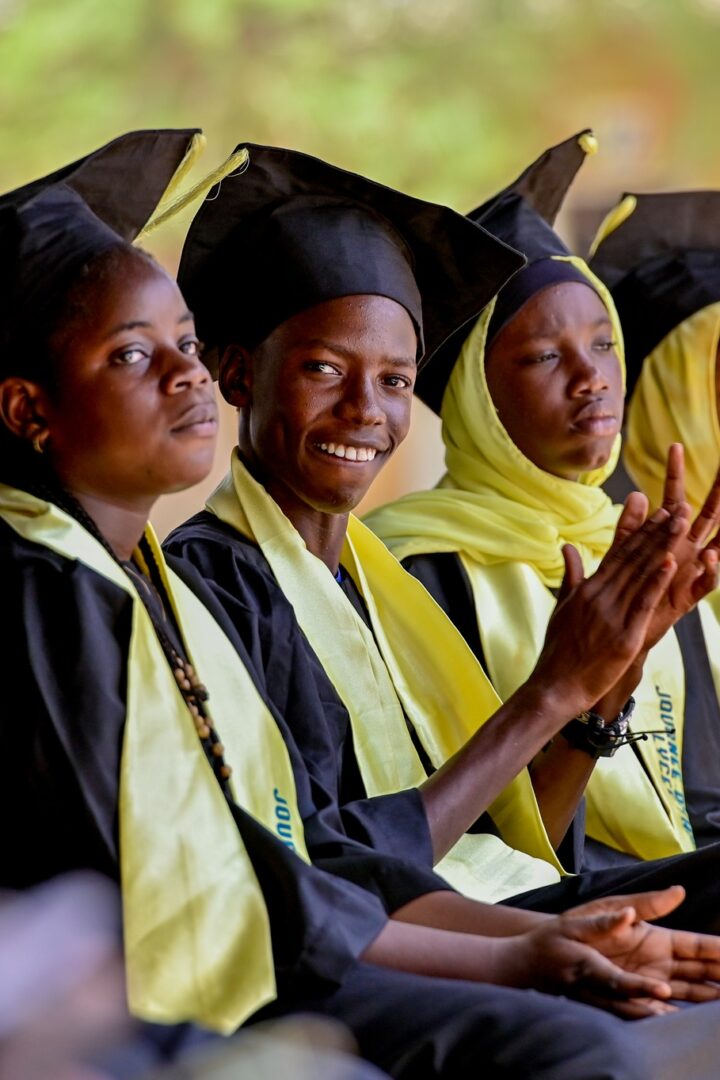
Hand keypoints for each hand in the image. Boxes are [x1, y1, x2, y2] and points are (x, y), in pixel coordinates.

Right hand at [505, 905, 675, 1016]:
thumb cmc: (549, 941)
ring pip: (623, 1015)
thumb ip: (602, 922)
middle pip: (624, 1005)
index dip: (640, 986)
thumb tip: (629, 914)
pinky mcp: (593, 1007)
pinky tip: (656, 1016)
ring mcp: (591, 1003)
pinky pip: (618, 1016)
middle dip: (649, 1010)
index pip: (616, 979)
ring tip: (670, 1017)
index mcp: (586, 966)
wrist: (524, 967)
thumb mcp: (571, 923)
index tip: (664, 989)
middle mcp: (590, 990)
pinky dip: (637, 1017)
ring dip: (646, 1017)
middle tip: (672, 1011)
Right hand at [532, 507, 683, 715]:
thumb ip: (571, 575)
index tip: (658, 512)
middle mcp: (600, 597)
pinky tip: (670, 563)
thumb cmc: (558, 651)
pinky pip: (643, 604)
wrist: (554, 686)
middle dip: (657, 532)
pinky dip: (657, 583)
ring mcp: (612, 616)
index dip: (641, 531)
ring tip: (679, 524)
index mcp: (588, 589)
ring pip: (641, 575)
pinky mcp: (624, 636)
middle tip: (677, 508)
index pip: (618, 554)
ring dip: (663, 547)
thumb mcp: (562, 607)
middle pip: (634, 558)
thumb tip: (567, 547)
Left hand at [562, 885, 719, 1005]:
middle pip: (697, 972)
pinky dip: (675, 1015)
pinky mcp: (629, 999)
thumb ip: (646, 903)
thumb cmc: (580, 925)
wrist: (547, 950)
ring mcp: (644, 981)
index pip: (694, 946)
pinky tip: (688, 1019)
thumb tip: (679, 891)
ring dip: (705, 998)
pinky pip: (658, 1010)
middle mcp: (655, 962)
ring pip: (685, 992)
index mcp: (655, 938)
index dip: (717, 951)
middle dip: (719, 977)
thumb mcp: (611, 908)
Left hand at [628, 445, 719, 647]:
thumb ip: (629, 527)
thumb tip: (636, 494)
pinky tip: (713, 555)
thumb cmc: (625, 592)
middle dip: (716, 492)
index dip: (674, 474)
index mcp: (667, 537)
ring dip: (719, 528)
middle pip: (705, 515)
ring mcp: (689, 571)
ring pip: (715, 544)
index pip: (673, 498)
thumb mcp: (625, 554)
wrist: (621, 631)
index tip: (675, 446)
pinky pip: (706, 582)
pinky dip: (711, 569)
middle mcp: (684, 550)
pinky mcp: (688, 596)